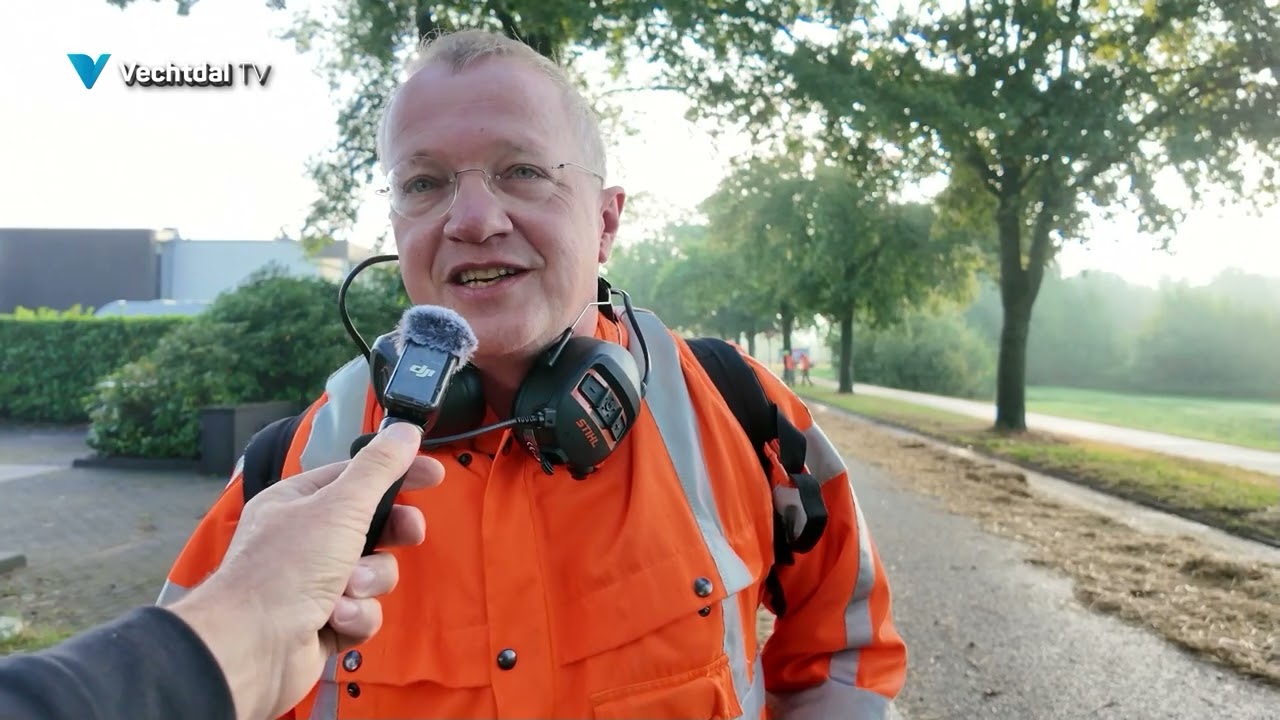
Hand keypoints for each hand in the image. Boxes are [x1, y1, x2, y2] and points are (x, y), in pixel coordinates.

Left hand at [168, 422, 444, 719]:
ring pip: (372, 573)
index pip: (356, 477)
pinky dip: (356, 615)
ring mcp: (314, 584)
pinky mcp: (324, 623)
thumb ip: (378, 469)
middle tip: (409, 534)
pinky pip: (363, 611)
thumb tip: (404, 431)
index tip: (435, 475)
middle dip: (391, 534)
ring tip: (347, 589)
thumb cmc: (287, 568)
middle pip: (371, 526)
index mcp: (298, 503)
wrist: (251, 648)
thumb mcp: (339, 507)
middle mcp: (304, 541)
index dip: (397, 474)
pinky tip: (334, 618)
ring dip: (369, 581)